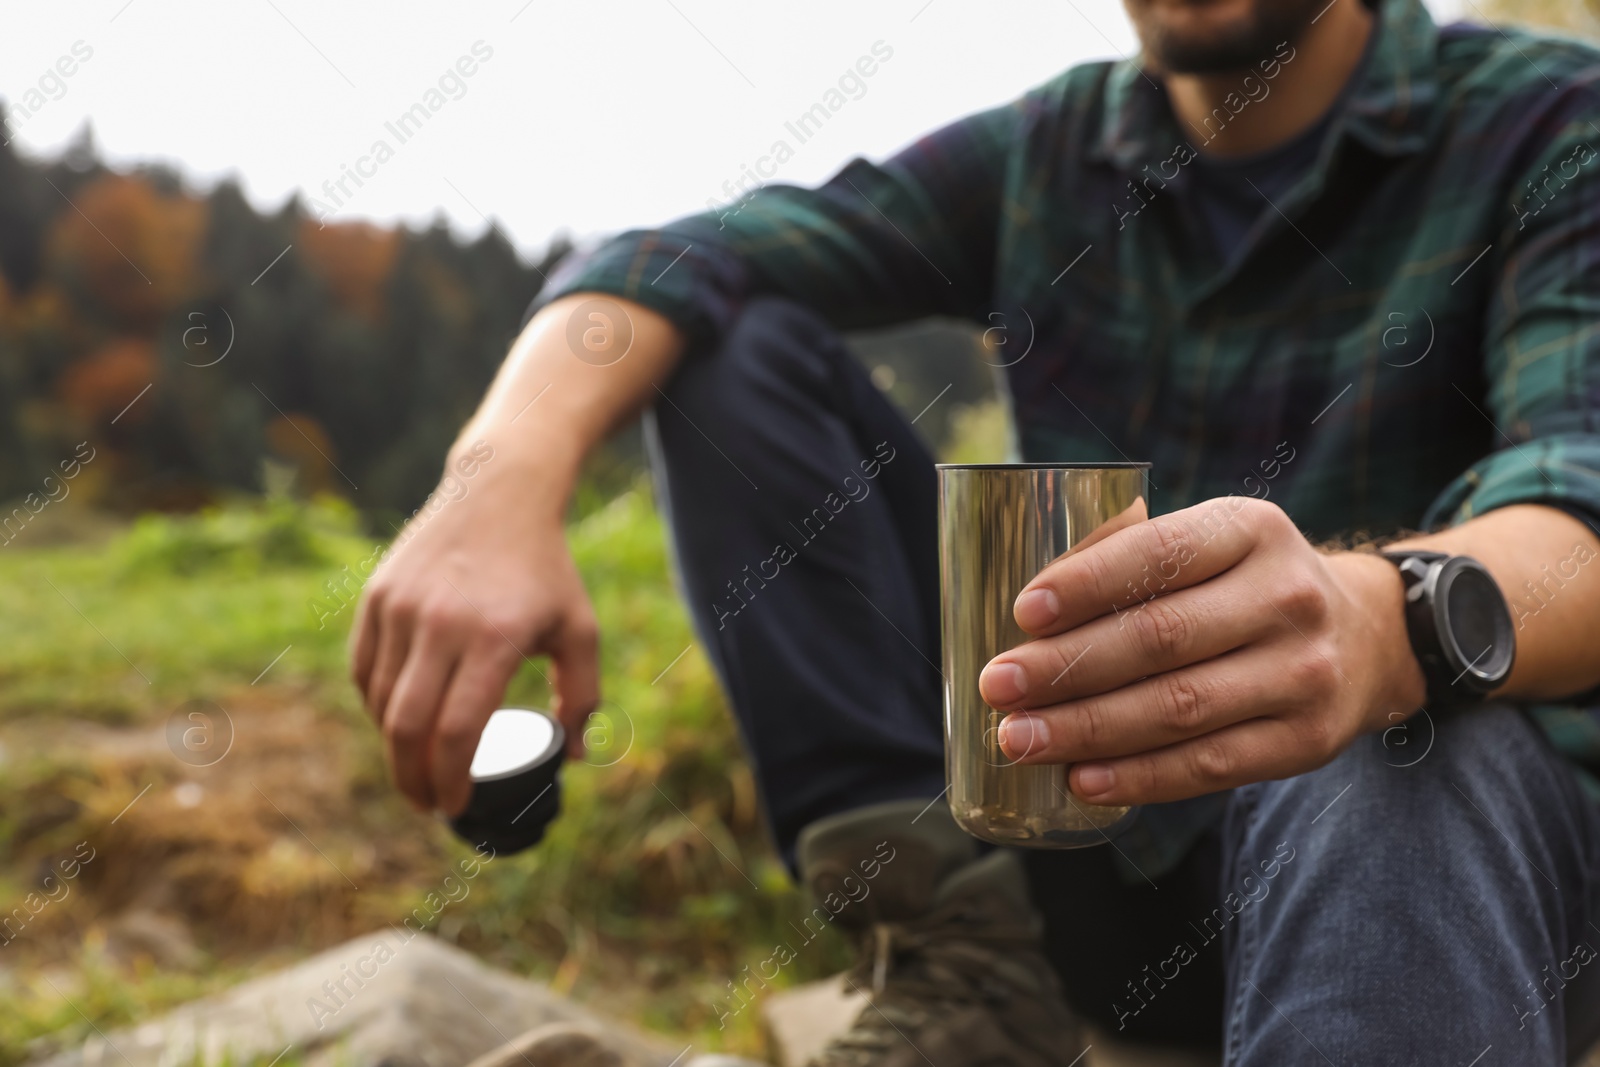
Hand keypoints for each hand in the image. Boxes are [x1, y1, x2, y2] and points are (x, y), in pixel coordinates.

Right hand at [350, 449, 598, 815]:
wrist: (499, 493)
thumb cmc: (546, 570)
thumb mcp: (579, 630)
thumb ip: (583, 696)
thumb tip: (575, 755)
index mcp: (494, 637)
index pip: (458, 730)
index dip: (450, 780)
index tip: (455, 806)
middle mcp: (440, 622)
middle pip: (407, 726)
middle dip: (412, 779)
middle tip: (427, 804)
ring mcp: (401, 607)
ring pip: (380, 701)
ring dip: (393, 746)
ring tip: (416, 767)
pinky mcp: (377, 596)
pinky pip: (365, 669)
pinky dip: (376, 706)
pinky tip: (397, 722)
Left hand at [980, 497, 1425, 804]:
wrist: (1367, 637)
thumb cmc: (1245, 584)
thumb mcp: (1211, 542)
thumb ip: (1131, 553)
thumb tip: (1028, 605)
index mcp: (1251, 529)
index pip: (1161, 554)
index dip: (1089, 583)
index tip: (1022, 611)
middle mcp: (1287, 596)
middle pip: (1161, 639)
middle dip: (1066, 667)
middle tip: (997, 687)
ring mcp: (1304, 672)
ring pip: (1179, 709)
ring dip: (1087, 730)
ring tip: (1019, 740)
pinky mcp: (1307, 740)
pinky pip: (1211, 766)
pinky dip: (1139, 778)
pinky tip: (1082, 780)